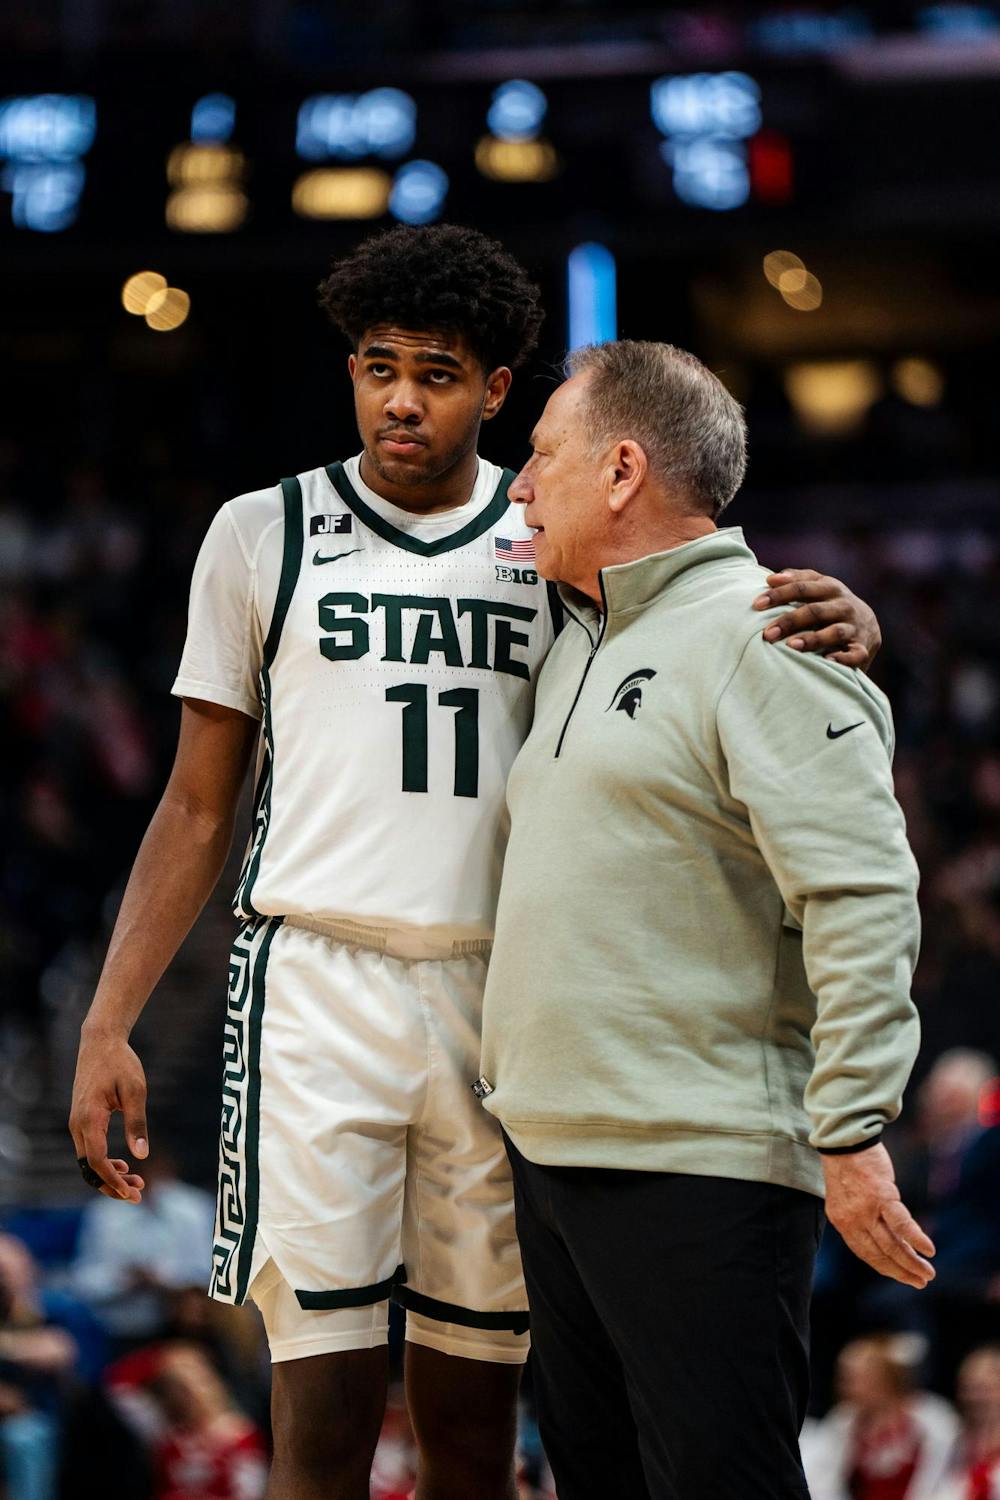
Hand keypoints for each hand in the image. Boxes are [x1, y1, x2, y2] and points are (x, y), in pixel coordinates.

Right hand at [69, 1030, 148, 1202]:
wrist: (100, 1042)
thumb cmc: (120, 1063)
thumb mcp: (135, 1091)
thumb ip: (137, 1123)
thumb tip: (141, 1155)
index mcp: (89, 1119)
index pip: (97, 1161)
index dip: (113, 1180)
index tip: (132, 1192)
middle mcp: (77, 1125)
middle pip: (89, 1168)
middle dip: (112, 1185)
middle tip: (138, 1193)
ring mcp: (77, 1123)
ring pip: (87, 1161)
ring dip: (109, 1175)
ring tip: (136, 1181)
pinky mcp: (81, 1120)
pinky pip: (88, 1149)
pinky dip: (104, 1162)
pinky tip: (123, 1164)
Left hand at [753, 569, 881, 668]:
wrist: (868, 626)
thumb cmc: (831, 604)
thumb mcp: (819, 587)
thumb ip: (797, 579)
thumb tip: (770, 578)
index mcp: (830, 587)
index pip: (802, 587)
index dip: (779, 594)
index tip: (756, 604)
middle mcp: (844, 605)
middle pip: (815, 611)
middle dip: (789, 621)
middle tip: (767, 634)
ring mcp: (854, 627)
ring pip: (834, 632)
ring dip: (813, 639)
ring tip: (791, 646)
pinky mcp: (862, 648)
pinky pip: (854, 655)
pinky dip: (842, 659)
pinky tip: (827, 662)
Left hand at [822, 1144, 934, 1288]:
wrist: (844, 1140)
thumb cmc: (849, 1166)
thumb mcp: (846, 1198)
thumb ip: (860, 1219)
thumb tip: (885, 1238)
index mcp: (842, 1222)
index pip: (866, 1254)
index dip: (886, 1268)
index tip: (902, 1277)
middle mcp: (852, 1220)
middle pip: (880, 1254)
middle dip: (902, 1271)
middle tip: (920, 1282)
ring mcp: (866, 1210)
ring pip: (891, 1244)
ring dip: (911, 1262)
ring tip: (928, 1273)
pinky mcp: (882, 1196)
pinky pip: (901, 1224)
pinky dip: (916, 1239)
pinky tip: (928, 1250)